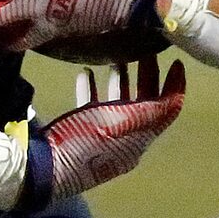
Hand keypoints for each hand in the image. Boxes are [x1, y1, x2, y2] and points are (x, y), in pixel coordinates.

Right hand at [30, 58, 184, 205]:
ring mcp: (104, 136)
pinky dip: (93, 89)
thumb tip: (176, 96)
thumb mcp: (122, 123)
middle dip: (148, 75)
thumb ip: (151, 111)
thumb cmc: (83, 142)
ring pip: (119, 103)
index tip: (176, 60)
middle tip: (144, 49)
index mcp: (140, 137)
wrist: (42, 168)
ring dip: (121, 79)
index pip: (168, 109)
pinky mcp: (82, 134)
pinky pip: (93, 108)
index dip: (175, 85)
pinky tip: (85, 73)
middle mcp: (126, 138)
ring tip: (116, 57)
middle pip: (145, 102)